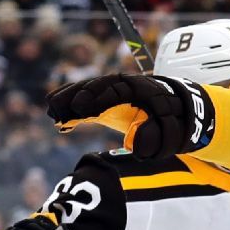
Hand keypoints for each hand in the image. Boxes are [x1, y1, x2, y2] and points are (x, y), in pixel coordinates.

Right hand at [46, 74, 213, 158]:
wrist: (176, 110)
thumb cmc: (175, 122)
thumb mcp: (172, 130)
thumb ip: (155, 136)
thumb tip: (133, 144)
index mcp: (142, 88)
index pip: (116, 89)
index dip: (98, 98)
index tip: (82, 109)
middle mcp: (124, 85)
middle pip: (97, 86)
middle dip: (77, 98)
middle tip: (60, 113)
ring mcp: (113, 91)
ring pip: (87, 90)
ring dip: (68, 101)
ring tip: (52, 115)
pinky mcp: (105, 100)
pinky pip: (85, 100)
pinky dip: (71, 107)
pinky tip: (58, 119)